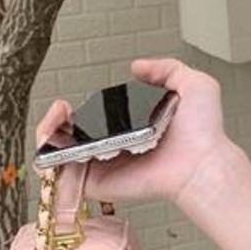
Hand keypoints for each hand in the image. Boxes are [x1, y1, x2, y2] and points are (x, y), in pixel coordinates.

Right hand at [34, 60, 229, 222]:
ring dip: (48, 135)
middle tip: (61, 108)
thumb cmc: (203, 129)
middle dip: (54, 120)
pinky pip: (67, 177)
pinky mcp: (99, 183)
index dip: (76, 109)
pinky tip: (53, 140)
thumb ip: (165, 68)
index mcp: (130, 127)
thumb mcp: (191, 83)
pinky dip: (51, 161)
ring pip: (62, 155)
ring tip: (55, 118)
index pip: (92, 118)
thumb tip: (136, 66)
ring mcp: (104, 166)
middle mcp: (114, 147)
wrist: (203, 160)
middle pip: (70, 136)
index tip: (71, 100)